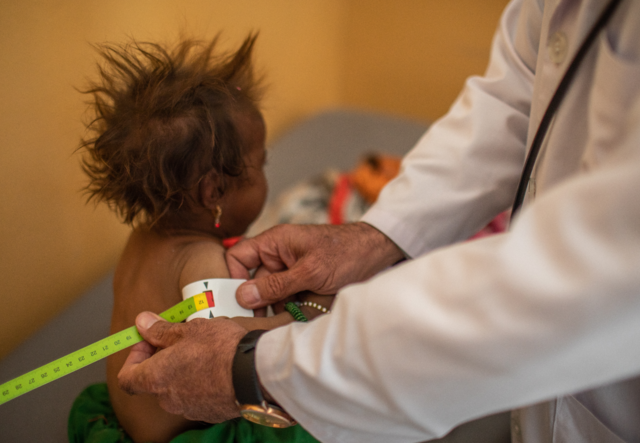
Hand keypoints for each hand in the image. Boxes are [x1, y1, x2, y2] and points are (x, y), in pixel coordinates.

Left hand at [118, 312, 246, 422]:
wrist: (254, 372)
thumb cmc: (220, 348)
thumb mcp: (189, 330)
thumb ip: (161, 330)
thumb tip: (142, 323)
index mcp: (156, 378)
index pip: (127, 377)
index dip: (134, 357)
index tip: (149, 341)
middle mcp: (168, 399)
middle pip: (155, 381)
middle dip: (164, 360)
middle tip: (181, 340)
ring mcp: (189, 409)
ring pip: (178, 388)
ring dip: (184, 371)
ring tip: (206, 351)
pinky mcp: (210, 413)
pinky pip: (198, 396)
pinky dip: (202, 383)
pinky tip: (219, 367)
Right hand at [226, 222, 403, 308]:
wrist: (378, 254)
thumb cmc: (346, 253)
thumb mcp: (310, 272)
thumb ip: (276, 285)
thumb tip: (243, 296)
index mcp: (275, 242)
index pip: (239, 257)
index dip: (234, 278)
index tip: (238, 302)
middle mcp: (280, 254)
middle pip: (255, 281)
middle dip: (260, 301)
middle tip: (261, 324)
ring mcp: (292, 268)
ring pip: (273, 293)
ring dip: (279, 307)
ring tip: (288, 320)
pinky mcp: (304, 280)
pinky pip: (289, 296)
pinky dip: (293, 308)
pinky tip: (301, 316)